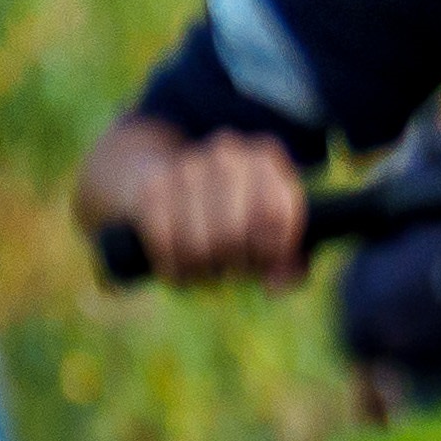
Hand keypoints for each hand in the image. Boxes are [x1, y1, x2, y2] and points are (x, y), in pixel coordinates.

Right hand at [126, 132, 318, 288]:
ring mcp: (186, 168)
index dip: (269, 250)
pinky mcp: (152, 189)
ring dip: (203, 271)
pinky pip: (164, 244)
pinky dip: (175, 268)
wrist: (170, 174)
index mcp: (264, 157)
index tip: (262, 263)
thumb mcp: (273, 223)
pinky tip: (183, 272)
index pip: (273, 213)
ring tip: (208, 272)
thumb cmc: (237, 209)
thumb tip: (273, 286)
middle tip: (232, 270)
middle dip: (233, 264)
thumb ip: (288, 260)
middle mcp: (226, 154)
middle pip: (232, 233)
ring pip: (197, 245)